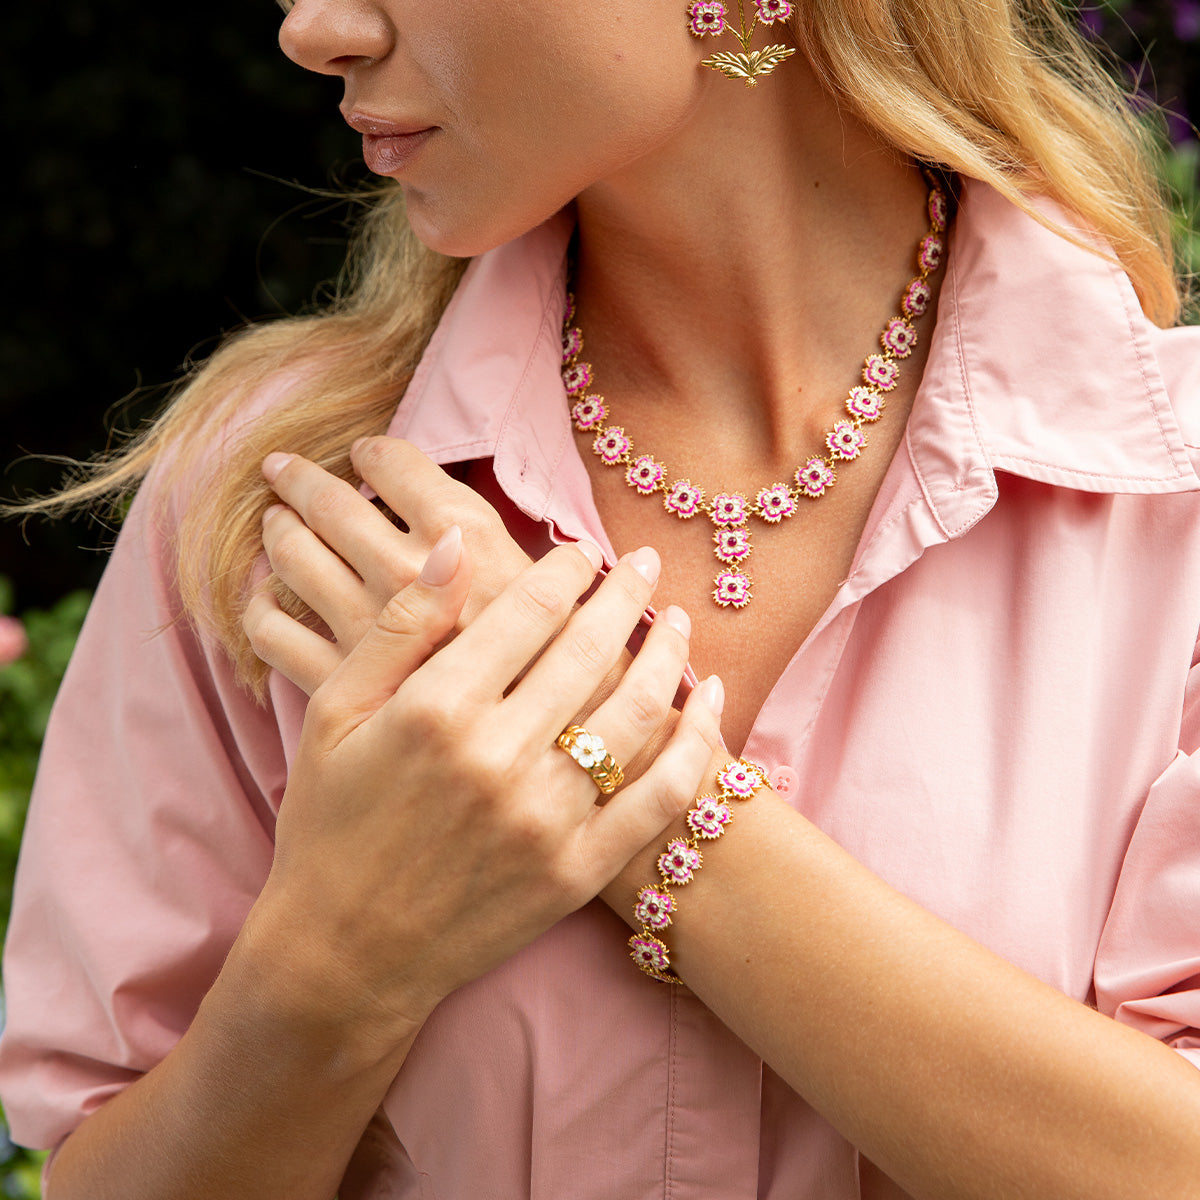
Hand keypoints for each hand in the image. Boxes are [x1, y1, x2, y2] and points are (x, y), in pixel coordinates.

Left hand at [246, 438, 531, 693]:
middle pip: (330, 505)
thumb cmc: (558, 661)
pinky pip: (271, 631)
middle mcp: (403, 573)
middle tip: (285, 470)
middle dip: (302, 480)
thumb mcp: (550, 578)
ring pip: (292, 556)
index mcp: (459, 536)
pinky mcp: (338, 680)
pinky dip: (259, 604)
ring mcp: (365, 627)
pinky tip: (267, 595)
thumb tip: (447, 512)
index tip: (365, 454)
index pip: (392, 464)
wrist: (557, 745)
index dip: (373, 454)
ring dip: (278, 529)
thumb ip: (490, 542)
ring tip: (276, 521)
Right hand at [253, 532, 722, 1040]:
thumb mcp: (335, 712)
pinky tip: (707, 699)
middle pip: (590, 650)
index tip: (580, 551)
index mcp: (434, 711)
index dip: (565, 570)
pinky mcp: (576, 871)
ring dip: (668, 654)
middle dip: (626, 593)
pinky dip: (695, 743)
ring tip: (676, 619)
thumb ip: (401, 626)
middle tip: (644, 563)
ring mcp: (545, 821)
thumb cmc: (330, 822)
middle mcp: (497, 760)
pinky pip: (660, 797)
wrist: (342, 953)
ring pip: (636, 712)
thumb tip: (459, 545)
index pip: (527, 611)